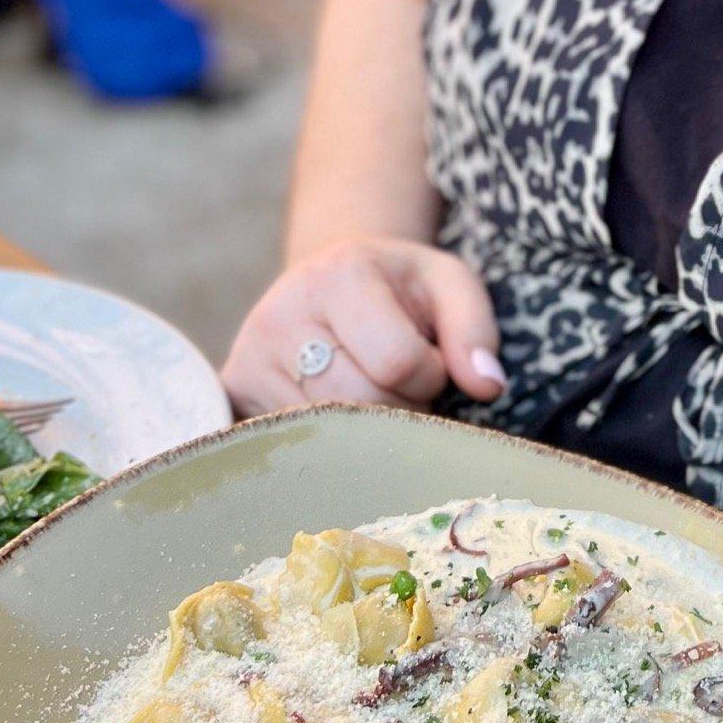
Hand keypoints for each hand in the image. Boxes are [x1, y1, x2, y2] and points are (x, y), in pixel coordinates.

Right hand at [222, 238, 505, 417]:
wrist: (329, 280)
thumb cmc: (398, 288)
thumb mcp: (448, 285)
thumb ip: (475, 329)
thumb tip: (487, 387)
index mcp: (338, 275)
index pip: (398, 363)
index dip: (429, 374)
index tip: (426, 359)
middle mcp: (280, 314)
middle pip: (361, 405)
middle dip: (399, 406)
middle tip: (397, 382)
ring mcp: (249, 358)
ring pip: (328, 436)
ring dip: (366, 429)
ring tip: (366, 390)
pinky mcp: (235, 395)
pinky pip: (292, 447)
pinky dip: (327, 443)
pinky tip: (336, 414)